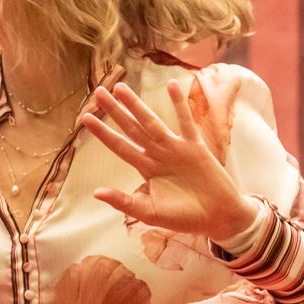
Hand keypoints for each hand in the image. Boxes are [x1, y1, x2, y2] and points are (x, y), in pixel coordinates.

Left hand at [82, 80, 257, 239]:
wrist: (217, 218)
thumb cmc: (184, 218)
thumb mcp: (150, 213)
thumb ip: (124, 202)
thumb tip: (96, 193)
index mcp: (146, 169)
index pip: (120, 146)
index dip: (103, 133)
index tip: (86, 118)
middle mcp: (158, 155)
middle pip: (131, 128)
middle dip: (115, 111)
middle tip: (98, 92)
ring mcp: (176, 148)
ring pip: (152, 122)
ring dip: (136, 105)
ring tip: (120, 88)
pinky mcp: (195, 147)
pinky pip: (186, 122)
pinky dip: (179, 105)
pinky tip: (172, 85)